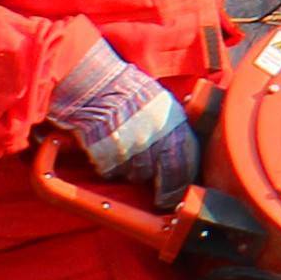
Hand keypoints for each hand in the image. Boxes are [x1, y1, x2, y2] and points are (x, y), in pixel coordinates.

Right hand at [49, 35, 200, 203]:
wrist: (94, 83)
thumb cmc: (127, 89)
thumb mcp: (162, 102)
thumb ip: (174, 127)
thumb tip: (182, 149)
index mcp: (173, 125)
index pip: (186, 164)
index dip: (182, 181)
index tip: (178, 191)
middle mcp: (155, 138)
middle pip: (162, 176)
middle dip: (162, 188)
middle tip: (159, 195)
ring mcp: (131, 148)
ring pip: (135, 175)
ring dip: (132, 169)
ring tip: (125, 150)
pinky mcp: (107, 155)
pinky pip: (111, 172)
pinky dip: (109, 166)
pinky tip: (107, 149)